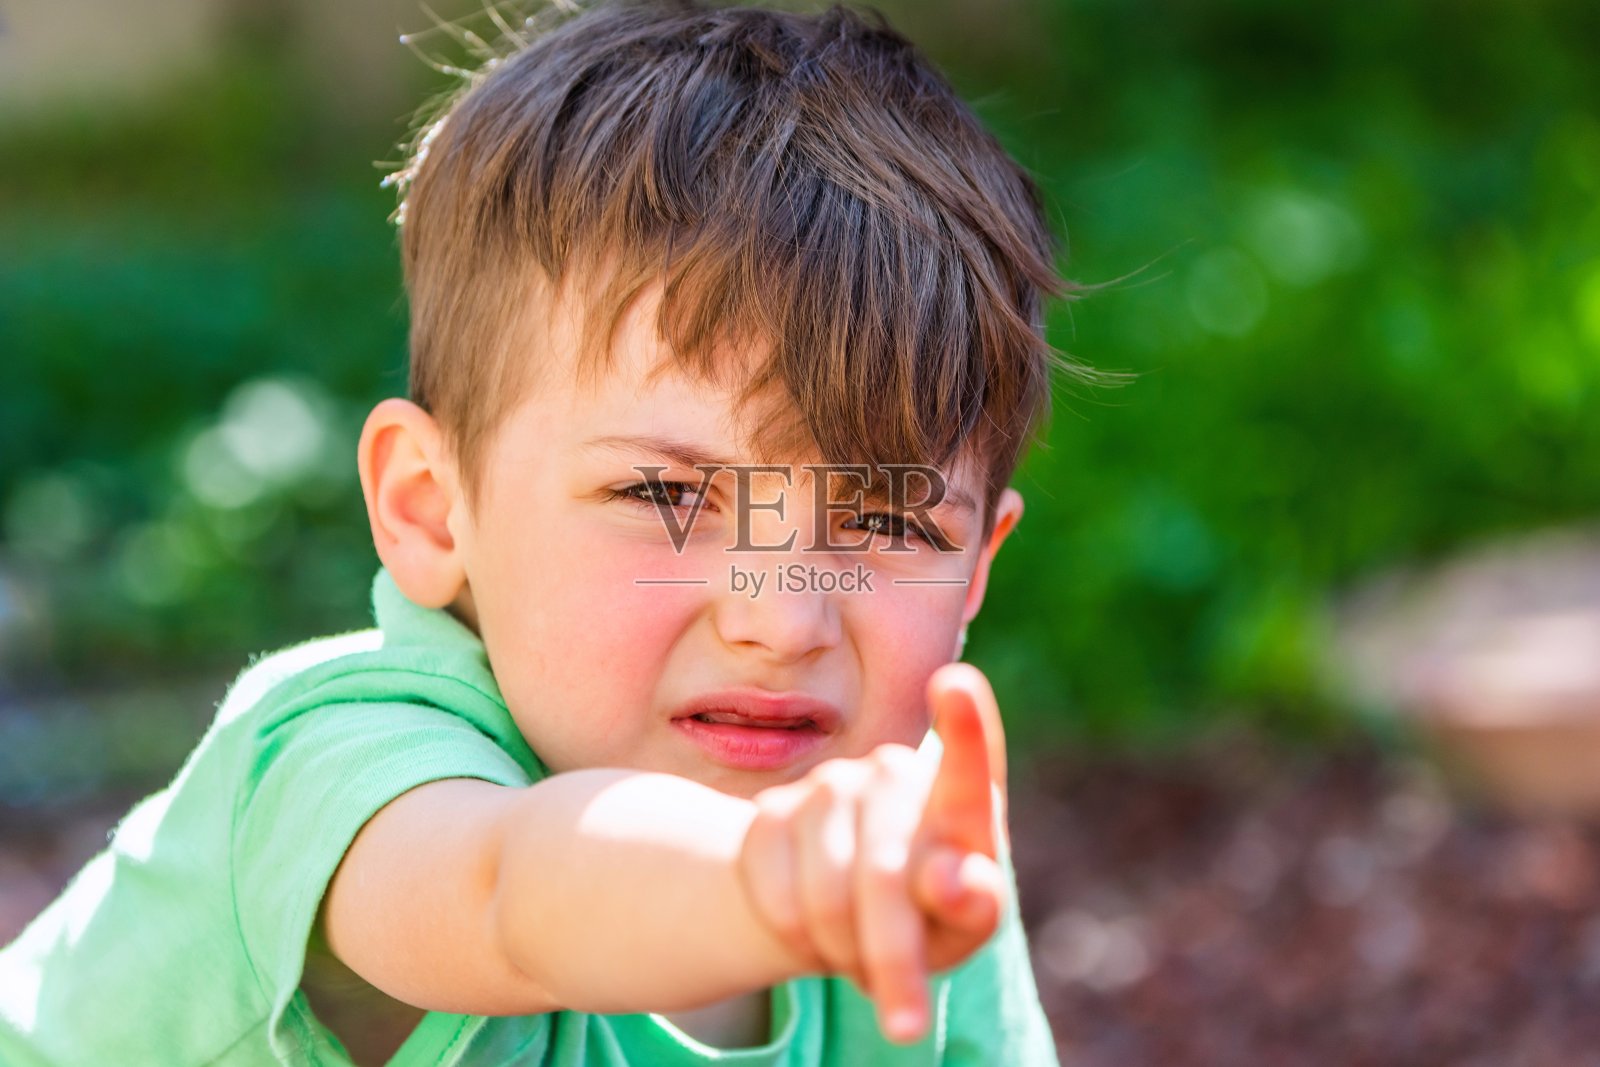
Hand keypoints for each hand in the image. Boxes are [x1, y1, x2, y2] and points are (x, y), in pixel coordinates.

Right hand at [736, 663, 1008, 1043]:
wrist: (847, 908)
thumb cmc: (927, 915)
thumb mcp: (959, 927)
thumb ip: (972, 906)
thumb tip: (960, 880)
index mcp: (961, 803)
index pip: (968, 763)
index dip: (964, 728)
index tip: (954, 685)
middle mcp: (897, 776)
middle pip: (885, 873)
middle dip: (892, 958)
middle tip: (907, 1028)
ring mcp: (832, 786)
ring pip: (824, 889)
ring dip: (839, 948)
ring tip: (858, 961)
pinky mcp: (773, 811)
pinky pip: (772, 888)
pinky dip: (792, 934)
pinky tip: (812, 937)